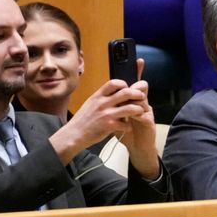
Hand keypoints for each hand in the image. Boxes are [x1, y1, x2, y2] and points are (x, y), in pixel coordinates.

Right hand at [50, 60, 158, 175]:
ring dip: (139, 109)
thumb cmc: (83, 119)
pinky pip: (126, 124)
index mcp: (98, 96)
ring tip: (140, 111)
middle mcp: (103, 103)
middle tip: (142, 97)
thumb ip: (102, 97)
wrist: (74, 134)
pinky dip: (129, 126)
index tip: (128, 88)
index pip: (114, 83)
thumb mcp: (90, 103)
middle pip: (127, 93)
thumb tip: (115, 91)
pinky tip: (128, 127)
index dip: (124, 84)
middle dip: (138, 94)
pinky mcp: (109, 126)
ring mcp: (107, 114)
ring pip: (131, 108)